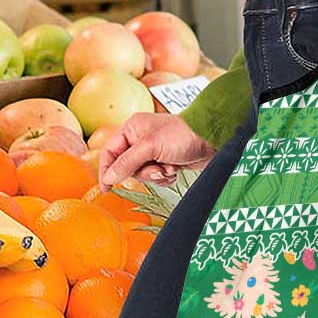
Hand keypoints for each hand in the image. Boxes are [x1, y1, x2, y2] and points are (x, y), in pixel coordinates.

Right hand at [98, 113, 215, 190]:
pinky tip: (175, 169)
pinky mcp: (165, 161)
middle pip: (126, 167)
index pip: (109, 152)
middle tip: (156, 169)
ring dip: (156, 175)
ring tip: (169, 167)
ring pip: (142, 174)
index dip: (106, 170)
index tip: (106, 188)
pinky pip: (156, 177)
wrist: (211, 139)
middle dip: (143, 172)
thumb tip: (109, 177)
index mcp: (132, 129)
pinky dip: (165, 177)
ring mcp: (153, 151)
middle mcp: (140, 139)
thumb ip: (127, 162)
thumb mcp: (150, 147)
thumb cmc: (182, 135)